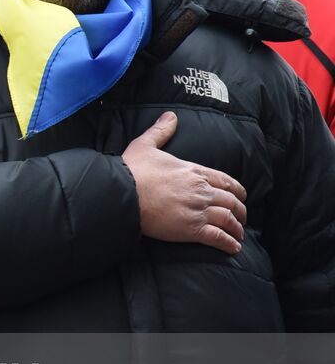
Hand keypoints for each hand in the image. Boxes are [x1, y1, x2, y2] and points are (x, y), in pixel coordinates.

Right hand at [121, 112, 246, 254]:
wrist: (123, 194)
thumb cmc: (132, 170)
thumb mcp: (145, 145)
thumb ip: (161, 131)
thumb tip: (170, 116)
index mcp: (194, 171)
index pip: (226, 181)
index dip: (237, 190)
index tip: (241, 196)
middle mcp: (202, 190)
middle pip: (232, 201)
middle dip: (240, 211)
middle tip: (241, 218)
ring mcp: (198, 210)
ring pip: (229, 220)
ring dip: (237, 228)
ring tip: (238, 235)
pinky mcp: (191, 229)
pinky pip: (218, 237)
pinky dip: (229, 243)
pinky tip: (233, 248)